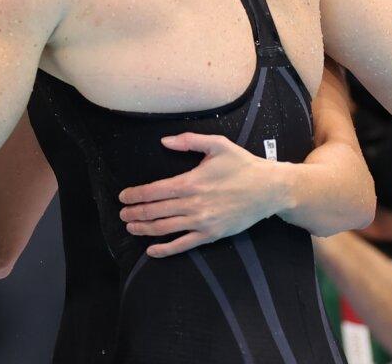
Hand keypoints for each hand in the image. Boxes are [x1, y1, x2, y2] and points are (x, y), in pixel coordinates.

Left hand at [118, 133, 287, 257]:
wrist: (269, 190)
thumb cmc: (243, 165)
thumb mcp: (217, 145)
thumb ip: (189, 141)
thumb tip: (164, 141)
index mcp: (191, 182)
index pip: (154, 191)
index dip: (135, 195)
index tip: (123, 197)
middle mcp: (193, 204)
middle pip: (155, 211)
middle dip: (135, 213)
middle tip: (122, 214)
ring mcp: (202, 222)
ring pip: (165, 228)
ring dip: (144, 229)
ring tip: (130, 227)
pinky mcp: (211, 235)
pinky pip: (183, 245)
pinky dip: (165, 249)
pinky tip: (151, 251)